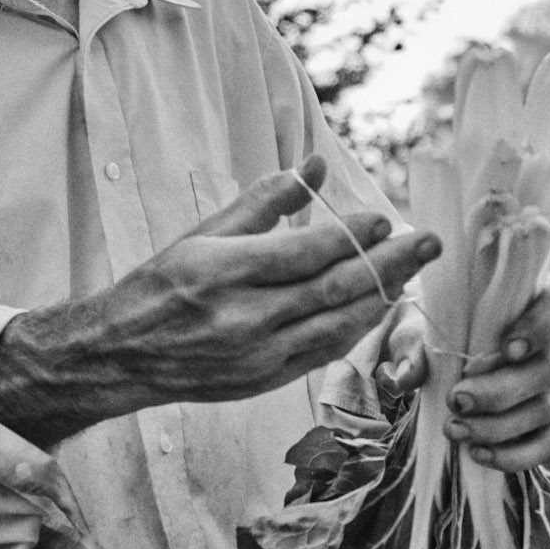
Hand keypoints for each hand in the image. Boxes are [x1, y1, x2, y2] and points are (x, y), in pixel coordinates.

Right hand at [0, 155, 440, 445]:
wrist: (121, 355)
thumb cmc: (159, 286)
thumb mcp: (202, 235)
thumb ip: (262, 201)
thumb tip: (314, 168)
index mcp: (222, 272)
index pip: (305, 254)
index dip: (351, 237)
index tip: (384, 219)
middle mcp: (243, 317)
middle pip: (333, 289)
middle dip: (388, 264)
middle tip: (427, 242)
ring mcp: (257, 355)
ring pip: (337, 325)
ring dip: (382, 297)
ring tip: (412, 271)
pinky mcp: (264, 380)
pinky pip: (324, 353)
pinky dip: (356, 328)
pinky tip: (379, 307)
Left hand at [411, 280, 549, 471]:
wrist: (448, 355)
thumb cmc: (443, 329)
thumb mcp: (422, 327)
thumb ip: (413, 347)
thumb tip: (402, 378)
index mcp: (545, 303)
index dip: (538, 329)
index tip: (507, 349)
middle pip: (547, 370)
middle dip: (500, 391)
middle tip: (457, 399)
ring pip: (545, 410)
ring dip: (499, 426)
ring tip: (455, 429)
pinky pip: (548, 444)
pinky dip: (514, 455)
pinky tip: (479, 454)